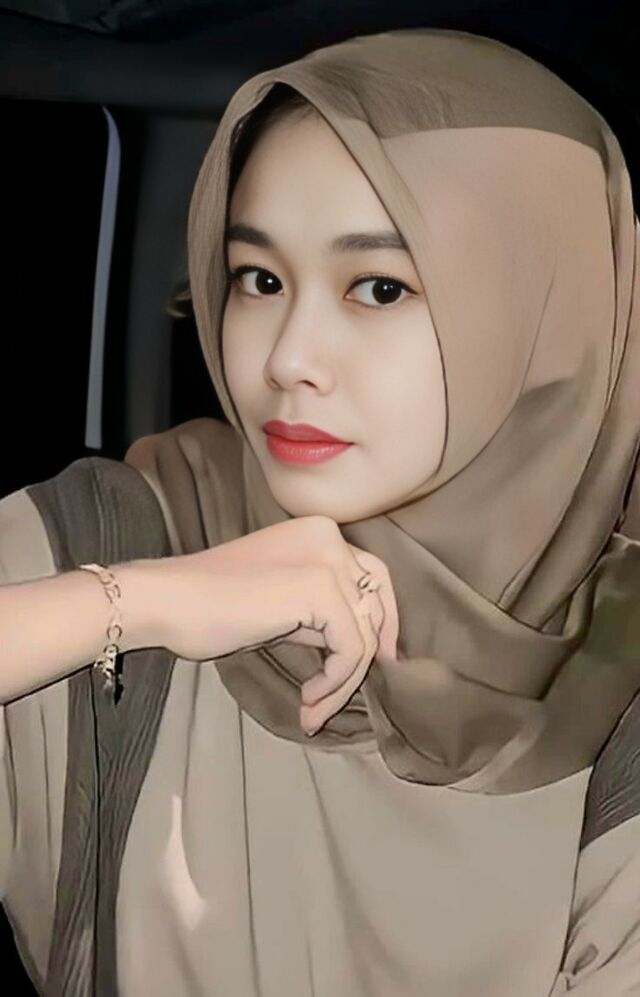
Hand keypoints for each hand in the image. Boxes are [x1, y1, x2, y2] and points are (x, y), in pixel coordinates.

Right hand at [129, 516, 398, 734]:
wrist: (168, 601)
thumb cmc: (212, 606)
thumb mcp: (282, 602)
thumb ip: (321, 611)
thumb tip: (362, 647)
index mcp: (320, 532)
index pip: (375, 579)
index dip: (381, 626)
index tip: (372, 665)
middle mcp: (330, 537)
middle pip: (378, 605)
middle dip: (369, 657)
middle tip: (343, 697)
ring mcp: (327, 560)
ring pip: (364, 635)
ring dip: (342, 684)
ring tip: (311, 710)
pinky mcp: (320, 589)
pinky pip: (351, 649)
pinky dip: (335, 683)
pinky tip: (307, 700)